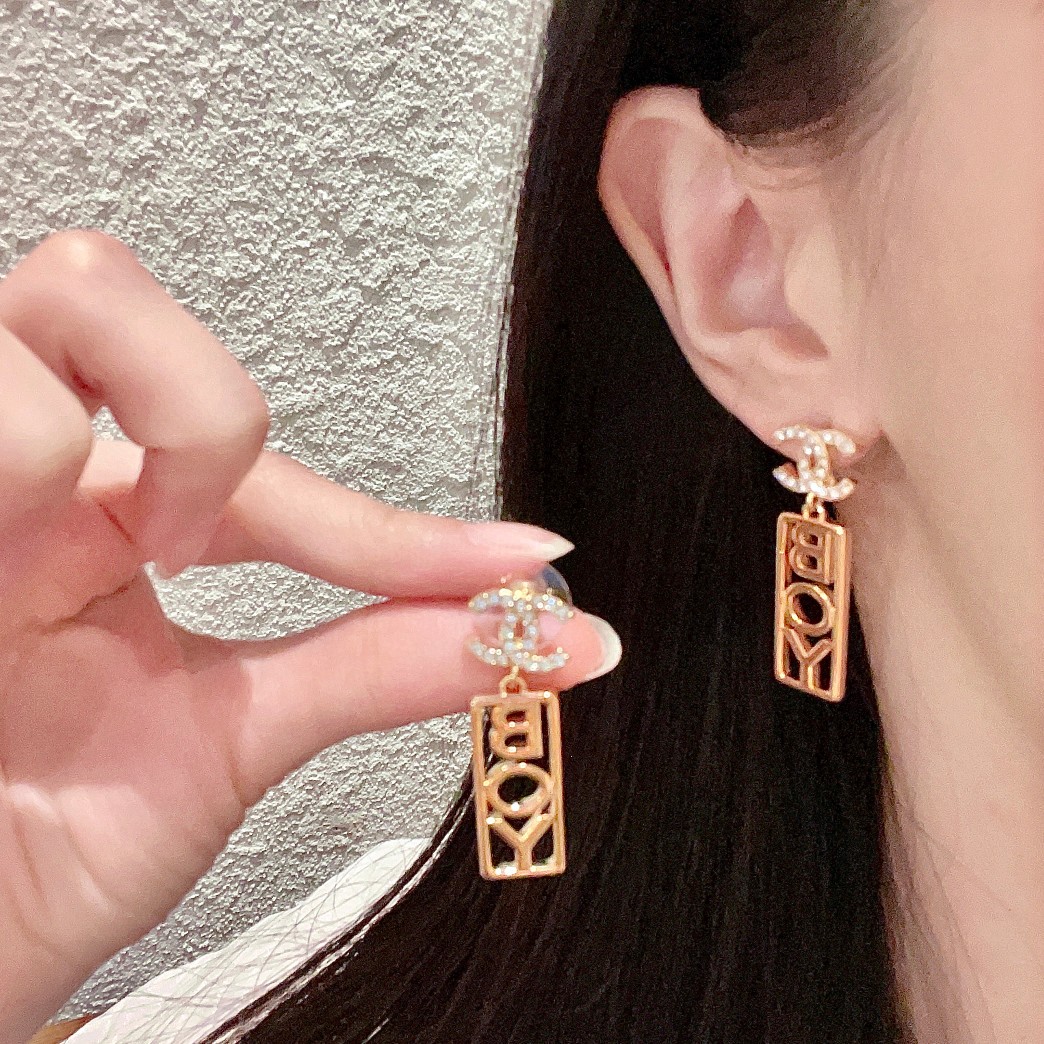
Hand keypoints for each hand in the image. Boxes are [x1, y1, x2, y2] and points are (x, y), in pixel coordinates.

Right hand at [0, 230, 619, 1041]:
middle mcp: (19, 472)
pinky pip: (2, 412)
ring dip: (142, 438)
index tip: (517, 565)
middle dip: (204, 408)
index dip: (384, 522)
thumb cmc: (57, 844)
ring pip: (57, 295)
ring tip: (126, 561)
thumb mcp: (236, 738)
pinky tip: (28, 593)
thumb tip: (565, 637)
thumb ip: (386, 665)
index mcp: (100, 512)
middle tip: (189, 542)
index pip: (251, 453)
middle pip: (105, 277)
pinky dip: (34, 455)